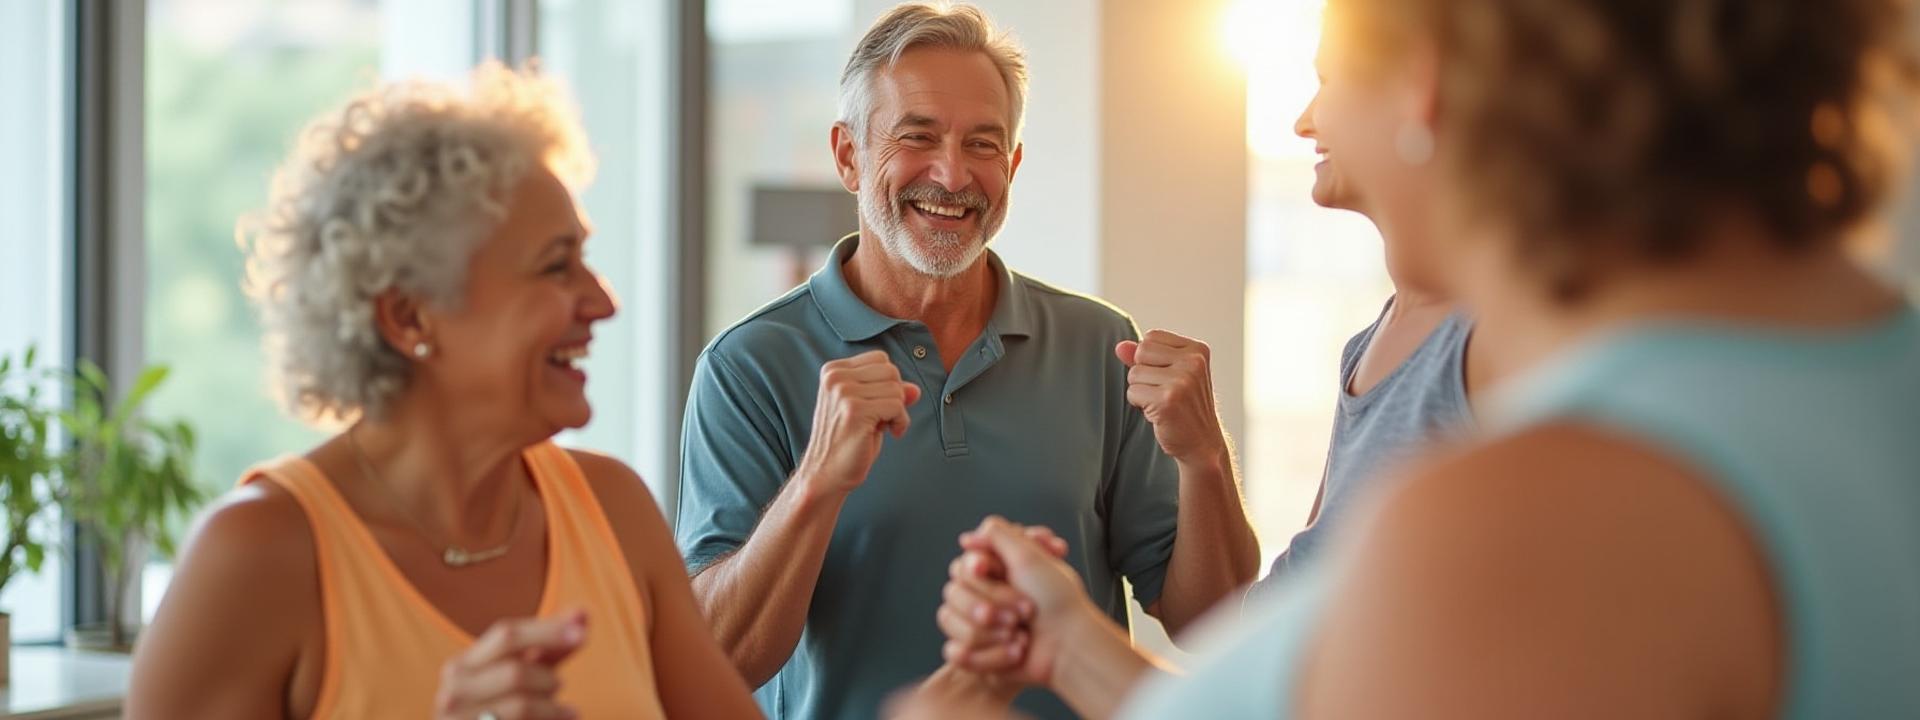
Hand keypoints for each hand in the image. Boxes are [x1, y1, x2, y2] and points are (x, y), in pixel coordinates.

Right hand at [434, 610, 587, 719]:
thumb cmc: (507, 707)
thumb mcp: (528, 674)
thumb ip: (552, 646)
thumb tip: (583, 612)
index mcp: (463, 664)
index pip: (506, 635)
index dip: (547, 631)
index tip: (581, 634)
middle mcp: (454, 690)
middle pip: (515, 672)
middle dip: (547, 679)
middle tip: (560, 686)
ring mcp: (458, 719)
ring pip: (521, 704)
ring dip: (552, 706)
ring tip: (566, 710)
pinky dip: (550, 719)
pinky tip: (564, 718)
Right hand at [796, 350, 921, 496]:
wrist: (826, 473)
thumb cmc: (848, 440)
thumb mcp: (869, 409)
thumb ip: (889, 393)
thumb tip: (915, 389)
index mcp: (833, 370)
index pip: (880, 358)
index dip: (889, 382)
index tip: (881, 404)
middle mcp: (835, 377)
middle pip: (890, 371)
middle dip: (896, 395)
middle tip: (885, 418)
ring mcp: (843, 392)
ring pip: (896, 389)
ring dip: (899, 411)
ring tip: (885, 427)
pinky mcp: (855, 410)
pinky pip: (896, 406)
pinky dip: (901, 422)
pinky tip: (890, 433)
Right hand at [937, 518, 1091, 686]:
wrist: (1069, 646)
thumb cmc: (1058, 601)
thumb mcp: (1030, 554)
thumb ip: (996, 534)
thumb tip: (966, 538)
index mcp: (994, 571)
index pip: (961, 565)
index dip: (974, 569)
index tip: (986, 568)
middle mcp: (983, 595)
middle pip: (955, 592)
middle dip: (994, 601)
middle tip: (1026, 610)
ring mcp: (977, 625)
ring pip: (950, 621)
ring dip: (990, 631)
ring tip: (1021, 635)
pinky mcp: (976, 654)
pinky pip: (956, 652)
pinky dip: (988, 656)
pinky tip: (1013, 653)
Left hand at [1116, 330, 1226, 465]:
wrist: (1202, 443)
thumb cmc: (1185, 407)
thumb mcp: (1171, 375)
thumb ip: (1146, 358)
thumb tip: (1119, 346)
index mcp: (1197, 351)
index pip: (1151, 338)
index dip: (1149, 359)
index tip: (1167, 377)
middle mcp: (1193, 362)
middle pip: (1141, 352)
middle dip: (1143, 373)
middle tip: (1162, 391)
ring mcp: (1182, 380)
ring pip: (1134, 373)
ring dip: (1141, 391)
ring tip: (1162, 403)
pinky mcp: (1168, 399)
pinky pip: (1133, 392)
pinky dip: (1139, 404)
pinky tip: (1158, 413)